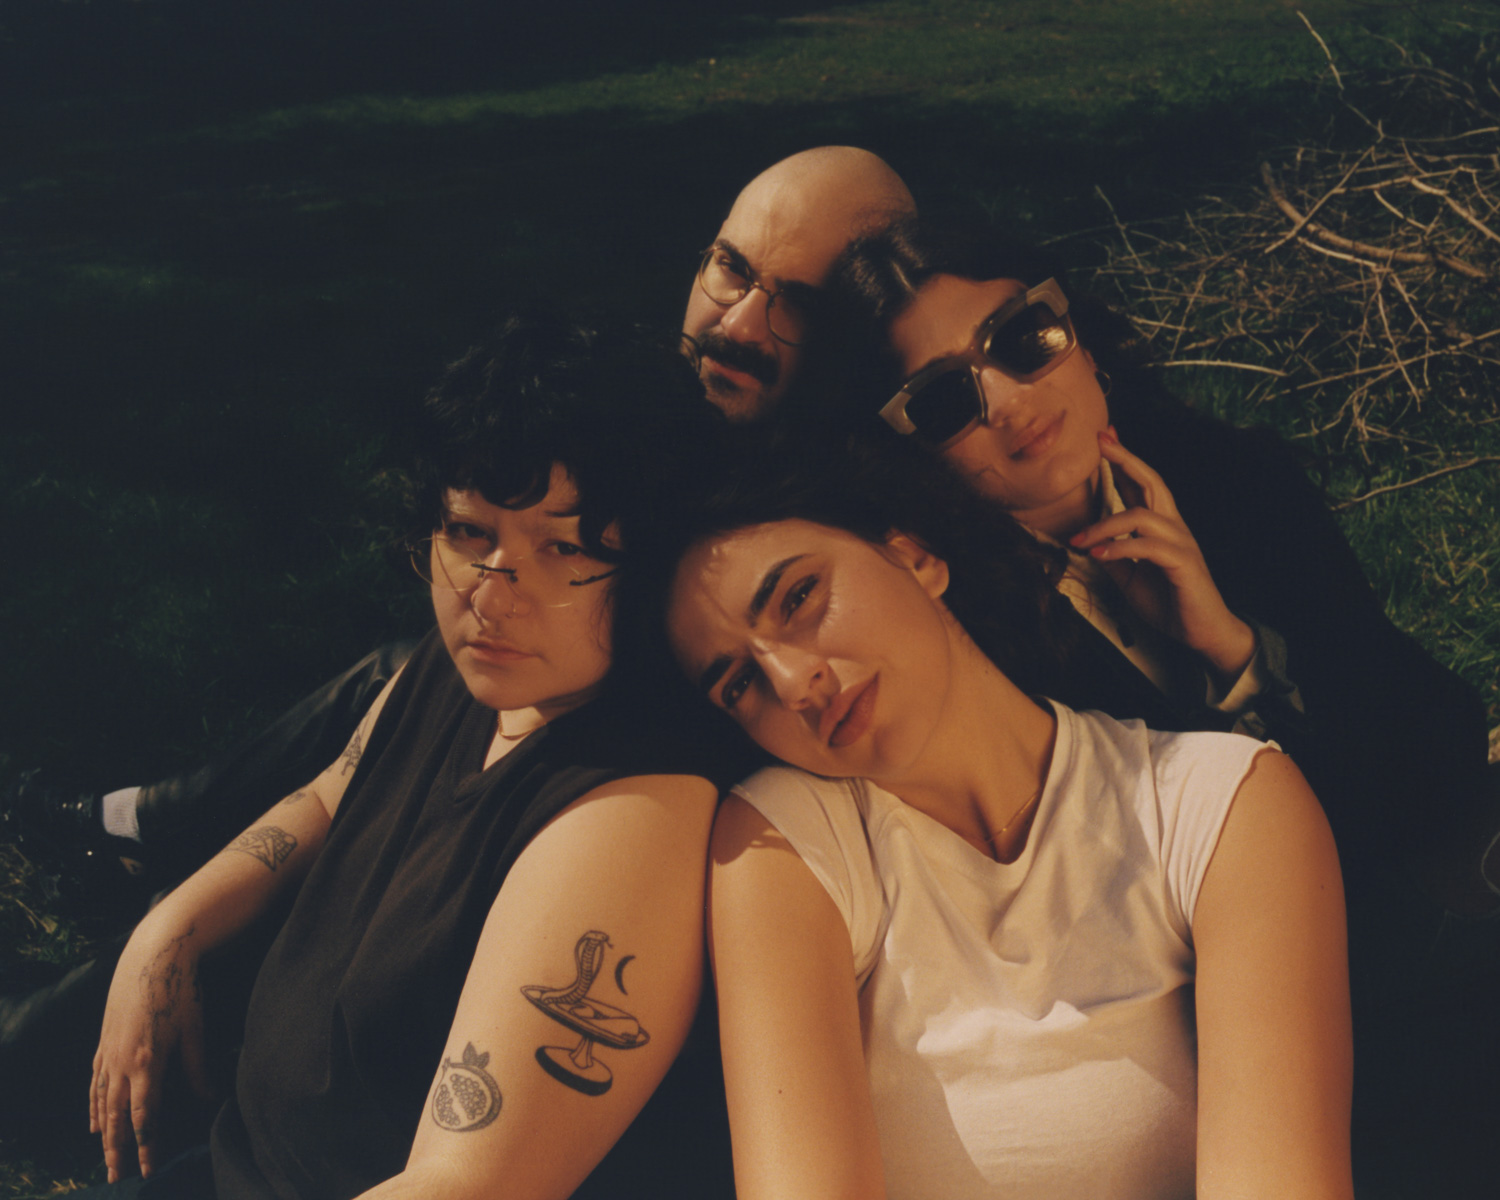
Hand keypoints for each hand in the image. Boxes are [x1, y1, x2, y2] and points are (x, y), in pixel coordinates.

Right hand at [91, 921, 211, 1181]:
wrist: (152, 954)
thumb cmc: (180, 989)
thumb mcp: (195, 1029)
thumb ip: (198, 1067)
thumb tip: (210, 1097)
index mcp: (147, 1062)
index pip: (145, 1115)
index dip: (146, 1144)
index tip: (148, 1168)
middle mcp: (122, 1062)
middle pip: (117, 1116)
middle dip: (118, 1148)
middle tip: (117, 1175)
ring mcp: (109, 1052)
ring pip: (102, 1102)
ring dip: (104, 1132)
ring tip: (106, 1155)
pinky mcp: (104, 1040)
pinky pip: (95, 1082)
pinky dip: (95, 1105)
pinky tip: (95, 1120)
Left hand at [1069, 428, 1256, 682]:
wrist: (1204, 633)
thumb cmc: (1171, 603)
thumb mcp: (1132, 578)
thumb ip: (1115, 557)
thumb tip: (1089, 543)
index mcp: (1163, 527)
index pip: (1142, 486)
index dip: (1123, 462)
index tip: (1103, 438)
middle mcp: (1175, 527)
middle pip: (1152, 482)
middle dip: (1125, 459)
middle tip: (1100, 441)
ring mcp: (1181, 543)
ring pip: (1143, 516)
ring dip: (1105, 524)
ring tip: (1079, 540)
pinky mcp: (1184, 564)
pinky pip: (1149, 547)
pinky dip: (1120, 548)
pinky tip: (1100, 554)